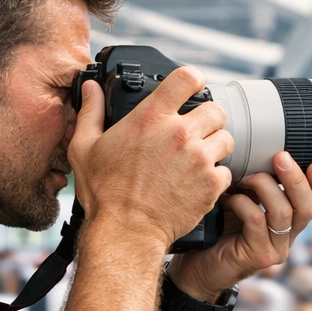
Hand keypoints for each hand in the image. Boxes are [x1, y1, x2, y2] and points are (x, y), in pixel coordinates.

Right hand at [67, 67, 233, 246]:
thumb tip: (91, 89)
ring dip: (215, 146)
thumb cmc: (105, 193)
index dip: (193, 79)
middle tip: (196, 132)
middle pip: (216, 110)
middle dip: (208, 119)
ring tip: (198, 159)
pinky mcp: (211, 184)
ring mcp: (199, 159)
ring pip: (226, 139)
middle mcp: (179, 134)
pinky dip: (216, 176)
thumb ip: (91, 112)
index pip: (186, 78)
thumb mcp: (85, 147)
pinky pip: (226, 170)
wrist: (125, 232)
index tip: (192, 87)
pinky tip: (198, 182)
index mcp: (151, 118)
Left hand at [168, 152, 311, 300]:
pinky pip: (257, 221)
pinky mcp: (258, 257)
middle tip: (280, 158)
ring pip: (284, 213)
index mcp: (290, 224)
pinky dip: (243, 203)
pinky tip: (228, 199)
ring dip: (266, 187)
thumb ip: (259, 185)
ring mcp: (275, 250)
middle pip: (308, 208)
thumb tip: (262, 150)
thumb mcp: (244, 202)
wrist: (197, 267)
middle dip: (296, 179)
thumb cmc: (218, 230)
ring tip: (247, 176)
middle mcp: (288, 238)